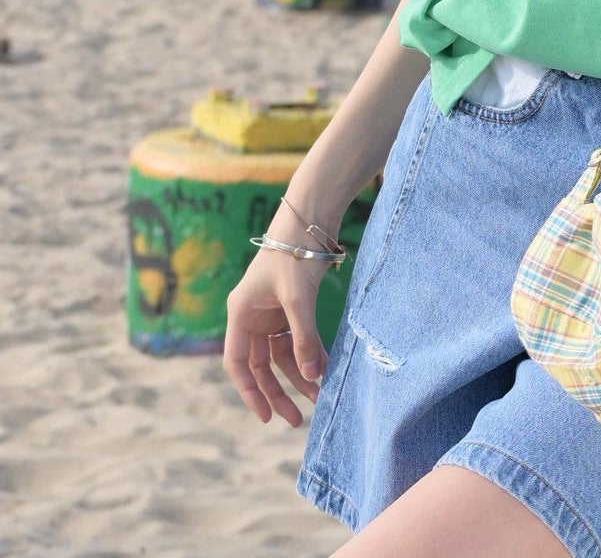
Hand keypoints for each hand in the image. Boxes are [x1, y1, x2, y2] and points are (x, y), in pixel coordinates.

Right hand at [223, 248, 328, 426]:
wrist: (311, 219)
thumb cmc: (295, 253)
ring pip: (281, 355)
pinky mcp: (290, 306)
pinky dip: (310, 354)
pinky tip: (325, 370)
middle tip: (296, 419)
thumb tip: (313, 378)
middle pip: (261, 366)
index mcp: (241, 313)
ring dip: (299, 375)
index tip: (266, 416)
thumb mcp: (297, 298)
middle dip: (278, 392)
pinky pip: (297, 339)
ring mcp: (272, 312)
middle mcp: (253, 316)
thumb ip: (304, 338)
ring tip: (319, 397)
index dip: (249, 392)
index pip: (237, 363)